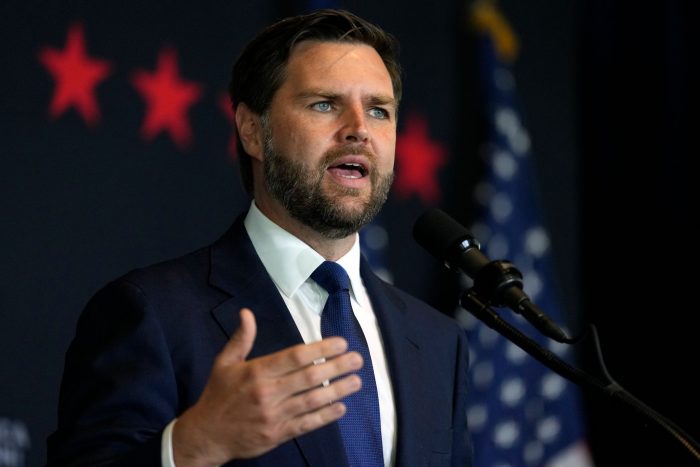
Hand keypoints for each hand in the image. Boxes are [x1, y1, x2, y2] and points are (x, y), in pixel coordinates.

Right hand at [172, 308, 362, 466]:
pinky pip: (306, 425)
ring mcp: (274, 416)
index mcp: (256, 372)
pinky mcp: (277, 435)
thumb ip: (241, 338)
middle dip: (336, 367)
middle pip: (309, 378)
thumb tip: (247, 313)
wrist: (206, 435)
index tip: (340, 343)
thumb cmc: (218, 395)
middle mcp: (267, 393)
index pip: (294, 357)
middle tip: (357, 359)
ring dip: (337, 390)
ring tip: (357, 381)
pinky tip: (341, 407)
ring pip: (312, 401)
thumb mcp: (224, 363)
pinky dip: (325, 416)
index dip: (320, 350)